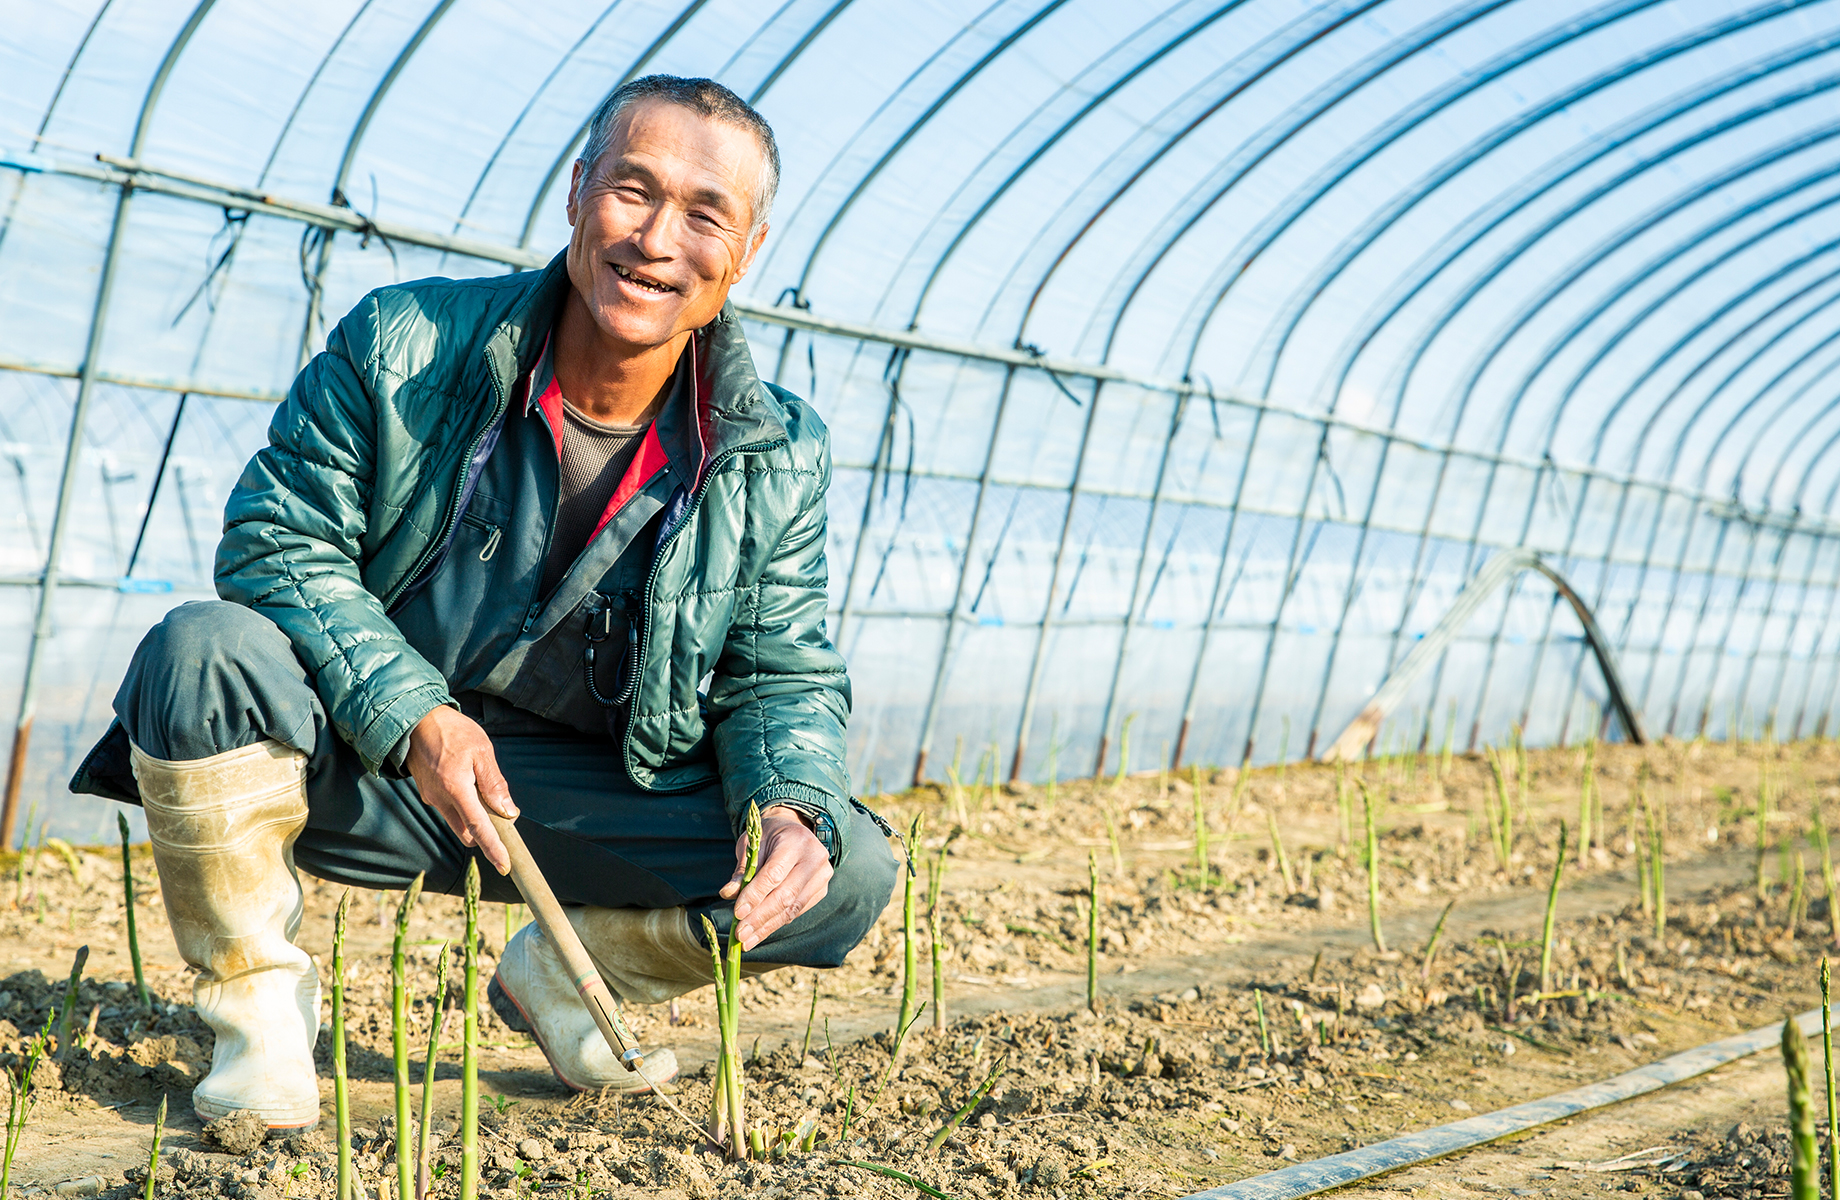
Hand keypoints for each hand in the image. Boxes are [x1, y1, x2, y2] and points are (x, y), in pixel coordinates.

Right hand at [406, 705, 518, 874]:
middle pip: (467, 831)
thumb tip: (508, 812)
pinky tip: (468, 783)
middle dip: (485, 832)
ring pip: (458, 821)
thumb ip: (494, 784)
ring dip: (474, 817)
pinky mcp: (427, 793)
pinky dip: (463, 805)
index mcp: (456, 789)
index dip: (493, 848)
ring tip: (483, 789)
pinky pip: (449, 808)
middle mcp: (440, 799)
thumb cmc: (452, 731)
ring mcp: (431, 798)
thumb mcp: (481, 751)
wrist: (415, 719)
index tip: (505, 866)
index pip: (478, 828)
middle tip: (502, 816)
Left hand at [722, 806, 831, 950]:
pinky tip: (759, 933)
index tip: (737, 914)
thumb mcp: (751, 844)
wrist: (794, 831)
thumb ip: (743, 870)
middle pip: (786, 895)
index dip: (755, 895)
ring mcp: (822, 876)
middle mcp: (815, 858)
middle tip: (740, 934)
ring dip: (767, 926)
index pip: (774, 874)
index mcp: (796, 841)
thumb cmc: (769, 837)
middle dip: (760, 918)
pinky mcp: (821, 891)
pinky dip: (776, 923)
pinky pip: (796, 911)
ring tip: (747, 941)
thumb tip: (728, 893)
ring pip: (792, 908)